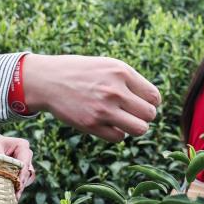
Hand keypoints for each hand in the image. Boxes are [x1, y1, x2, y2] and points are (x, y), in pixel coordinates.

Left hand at [0, 134, 34, 198]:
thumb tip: (2, 168)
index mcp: (22, 145)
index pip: (24, 162)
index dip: (22, 174)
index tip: (18, 184)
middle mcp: (27, 155)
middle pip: (28, 171)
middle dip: (21, 183)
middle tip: (16, 195)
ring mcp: (26, 163)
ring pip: (27, 177)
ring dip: (21, 187)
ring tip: (14, 197)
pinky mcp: (22, 171)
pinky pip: (24, 181)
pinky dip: (18, 187)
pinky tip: (13, 195)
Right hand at [21, 54, 161, 141]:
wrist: (48, 80)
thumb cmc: (82, 73)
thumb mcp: (108, 66)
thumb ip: (131, 81)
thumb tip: (153, 103)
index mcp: (121, 72)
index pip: (154, 97)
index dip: (151, 102)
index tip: (140, 102)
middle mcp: (114, 90)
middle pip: (150, 115)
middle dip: (144, 116)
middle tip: (132, 113)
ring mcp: (103, 109)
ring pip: (140, 129)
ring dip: (135, 127)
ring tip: (124, 120)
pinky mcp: (91, 124)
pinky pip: (119, 137)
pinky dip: (117, 133)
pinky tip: (107, 124)